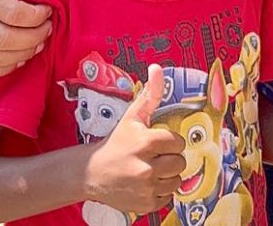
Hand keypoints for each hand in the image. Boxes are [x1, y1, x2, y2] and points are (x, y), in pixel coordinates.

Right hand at [85, 64, 185, 214]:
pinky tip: (147, 183)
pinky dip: (160, 191)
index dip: (169, 142)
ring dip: (167, 176)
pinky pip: (168, 197)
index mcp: (145, 142)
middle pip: (180, 162)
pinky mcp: (145, 204)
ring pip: (176, 181)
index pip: (177, 143)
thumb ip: (151, 93)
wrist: (93, 173)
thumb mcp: (133, 116)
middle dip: (169, 158)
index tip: (158, 142)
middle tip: (154, 156)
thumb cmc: (117, 142)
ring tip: (151, 169)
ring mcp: (145, 188)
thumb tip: (158, 68)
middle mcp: (146, 167)